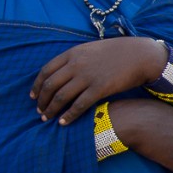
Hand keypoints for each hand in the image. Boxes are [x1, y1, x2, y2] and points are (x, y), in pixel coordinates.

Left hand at [33, 37, 163, 124]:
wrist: (140, 55)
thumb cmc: (115, 52)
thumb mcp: (89, 50)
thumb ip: (73, 59)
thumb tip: (60, 73)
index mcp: (71, 54)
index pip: (46, 71)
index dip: (37, 85)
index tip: (32, 96)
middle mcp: (76, 65)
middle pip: (51, 85)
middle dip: (42, 100)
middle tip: (39, 111)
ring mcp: (87, 77)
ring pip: (61, 97)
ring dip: (51, 109)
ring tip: (46, 118)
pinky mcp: (100, 89)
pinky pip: (79, 105)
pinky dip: (68, 115)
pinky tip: (63, 122)